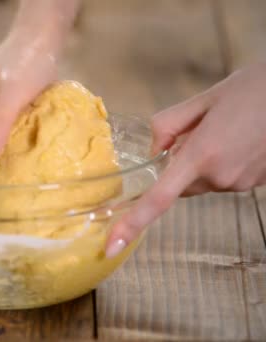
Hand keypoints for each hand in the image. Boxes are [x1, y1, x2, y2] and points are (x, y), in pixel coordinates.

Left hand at [106, 62, 265, 257]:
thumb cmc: (250, 90)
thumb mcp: (202, 100)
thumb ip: (167, 126)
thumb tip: (154, 153)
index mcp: (201, 156)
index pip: (158, 199)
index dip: (132, 224)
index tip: (112, 246)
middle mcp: (220, 177)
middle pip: (180, 185)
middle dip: (180, 164)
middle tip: (201, 130)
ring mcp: (240, 184)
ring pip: (203, 181)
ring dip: (204, 161)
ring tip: (227, 130)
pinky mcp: (255, 184)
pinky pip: (225, 179)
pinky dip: (224, 162)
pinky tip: (240, 138)